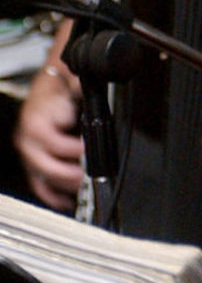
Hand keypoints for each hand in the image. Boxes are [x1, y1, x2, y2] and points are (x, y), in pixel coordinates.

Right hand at [14, 64, 83, 209]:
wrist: (51, 83)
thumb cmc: (62, 84)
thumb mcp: (73, 81)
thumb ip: (79, 87)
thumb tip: (88, 88)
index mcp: (36, 123)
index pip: (57, 145)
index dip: (77, 150)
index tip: (93, 153)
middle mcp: (27, 141)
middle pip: (48, 168)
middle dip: (72, 175)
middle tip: (92, 177)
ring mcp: (29, 153)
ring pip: (43, 180)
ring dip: (65, 187)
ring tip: (84, 191)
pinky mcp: (32, 161)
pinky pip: (40, 185)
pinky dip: (52, 195)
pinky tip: (67, 202)